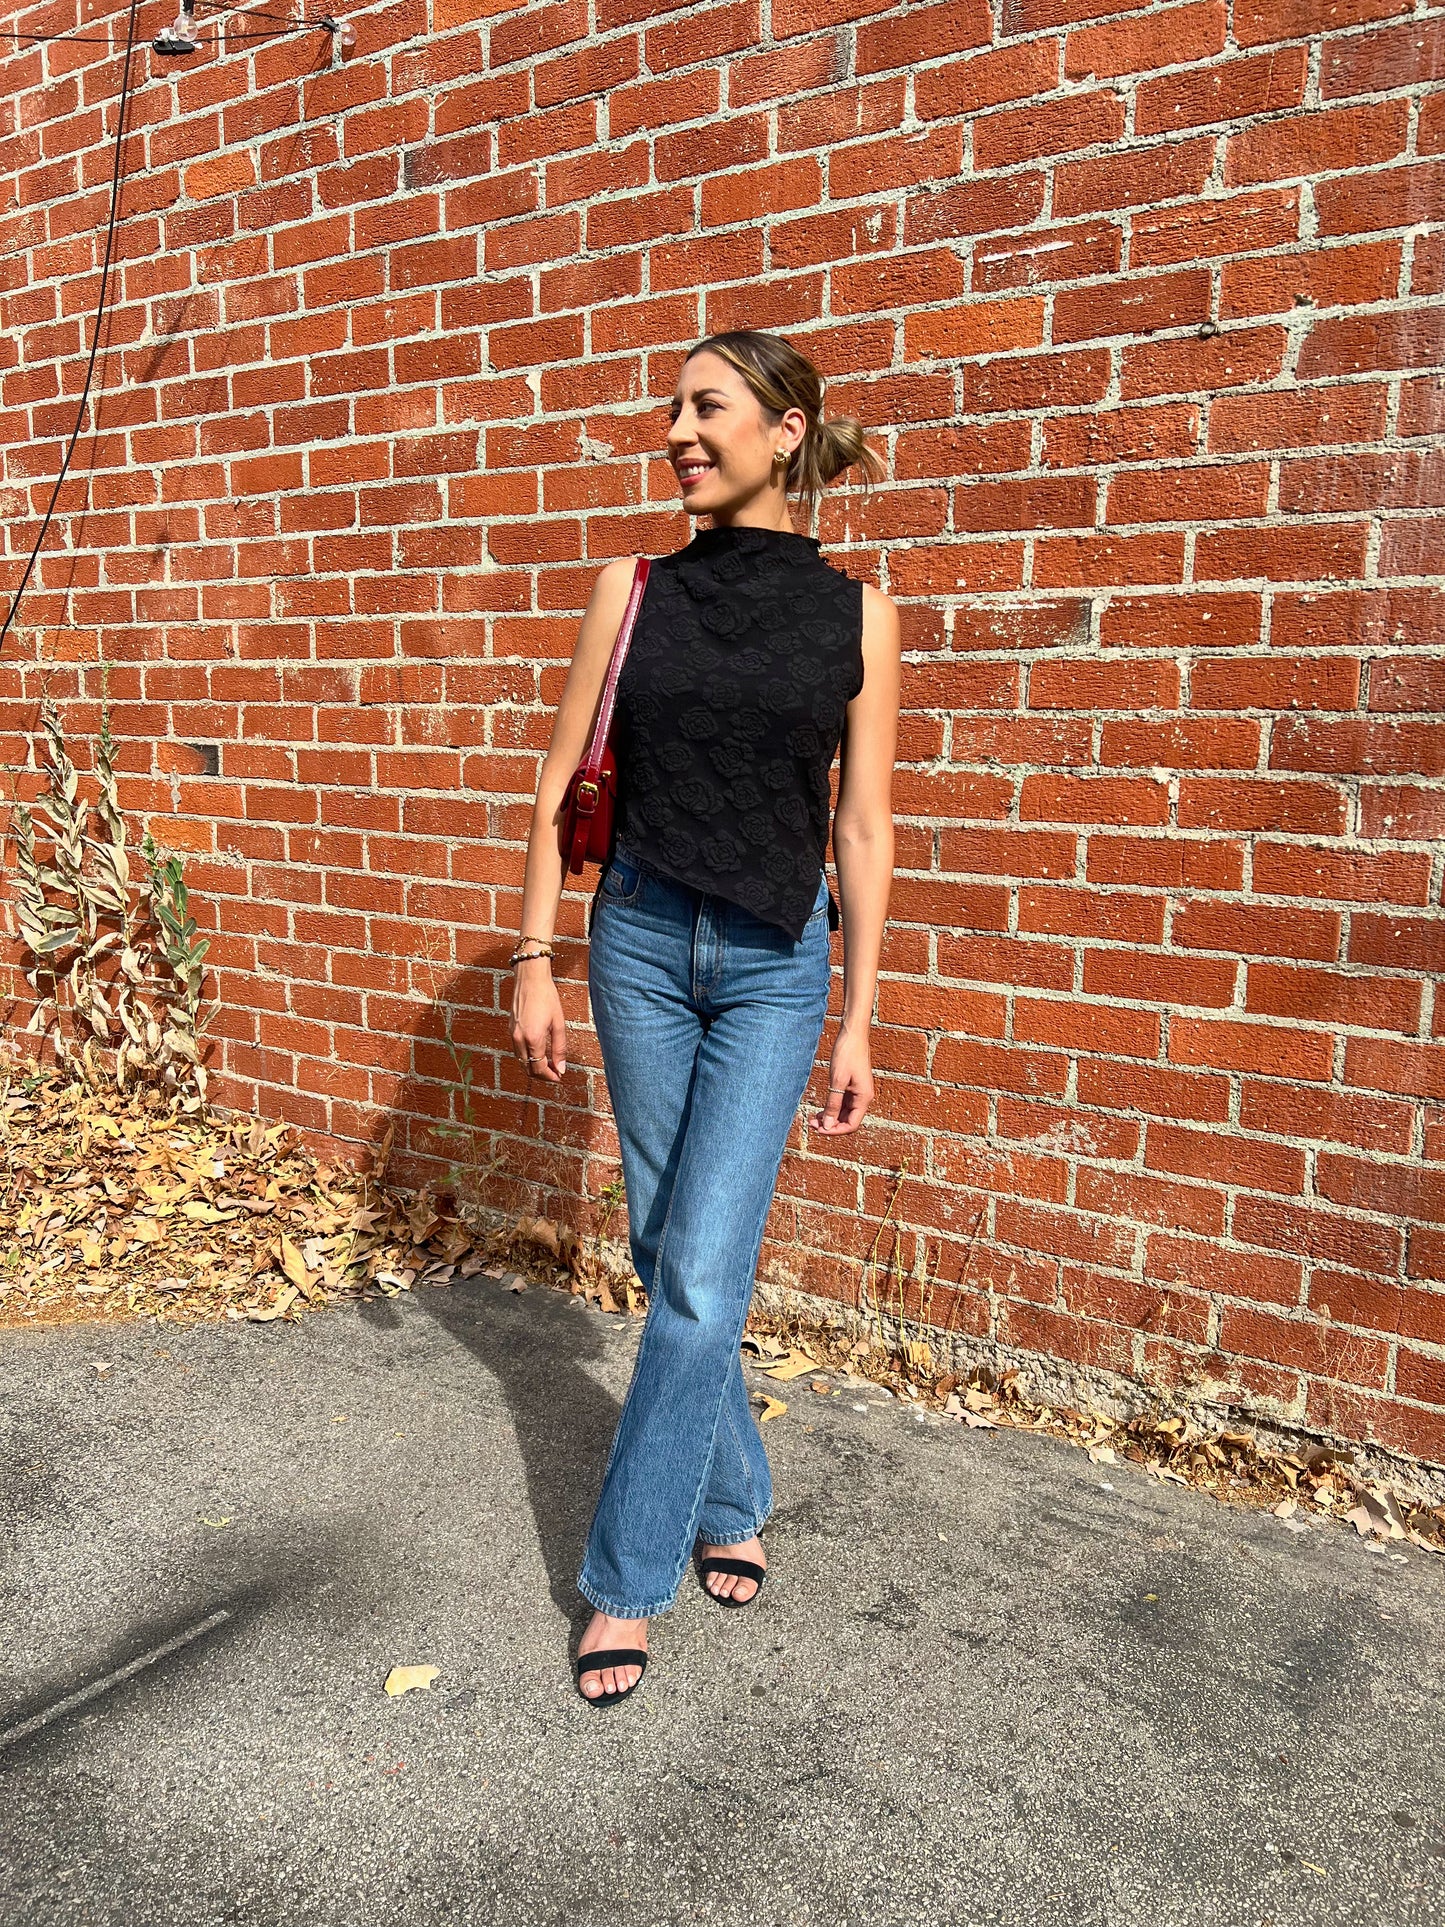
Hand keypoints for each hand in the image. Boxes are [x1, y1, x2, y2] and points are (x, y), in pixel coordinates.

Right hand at [510, 965, 566, 1081]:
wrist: (530, 978)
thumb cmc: (547, 997)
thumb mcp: (558, 1024)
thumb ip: (560, 1048)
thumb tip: (561, 1068)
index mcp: (533, 1039)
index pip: (539, 1068)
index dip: (550, 1076)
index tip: (559, 1077)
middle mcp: (519, 1039)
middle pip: (527, 1069)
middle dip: (541, 1075)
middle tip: (555, 1073)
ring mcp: (512, 1034)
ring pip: (521, 1061)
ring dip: (533, 1066)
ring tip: (549, 1064)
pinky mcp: (510, 1029)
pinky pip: (517, 1050)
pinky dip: (527, 1057)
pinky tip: (538, 1052)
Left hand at [811, 1025, 871, 1135]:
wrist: (853, 1034)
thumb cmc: (847, 1053)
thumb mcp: (837, 1081)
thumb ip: (833, 1104)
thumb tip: (828, 1125)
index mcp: (864, 1098)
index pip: (851, 1125)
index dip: (835, 1130)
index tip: (819, 1129)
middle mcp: (863, 1097)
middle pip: (847, 1120)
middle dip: (830, 1124)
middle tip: (811, 1123)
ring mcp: (858, 1092)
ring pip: (844, 1113)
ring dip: (830, 1117)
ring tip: (813, 1118)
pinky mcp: (852, 1086)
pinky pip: (842, 1103)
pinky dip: (832, 1108)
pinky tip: (820, 1110)